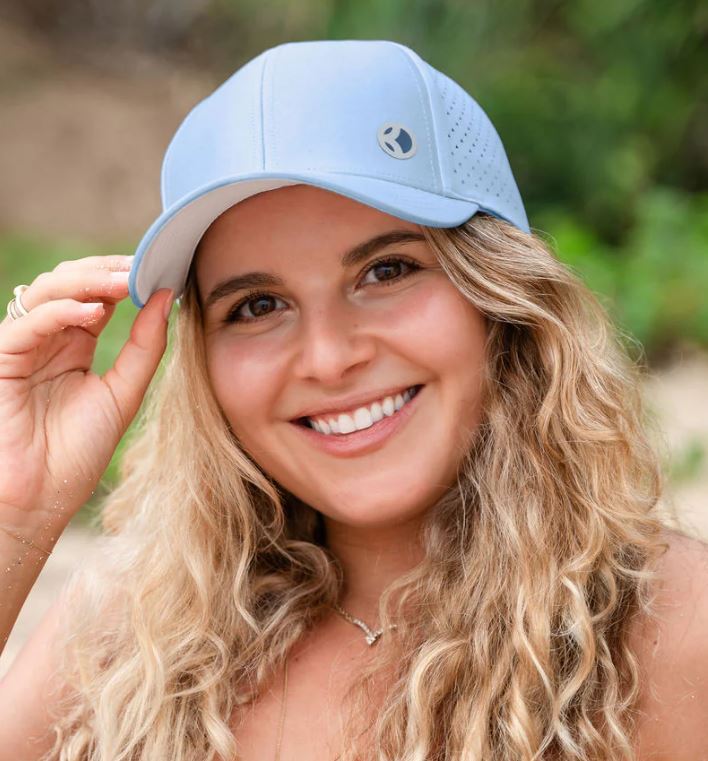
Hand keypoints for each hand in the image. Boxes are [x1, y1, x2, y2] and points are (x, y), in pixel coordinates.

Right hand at [0, 255, 172, 531]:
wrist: (41, 498)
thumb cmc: (79, 451)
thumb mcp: (124, 393)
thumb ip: (145, 347)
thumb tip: (167, 298)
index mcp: (76, 344)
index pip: (98, 295)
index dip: (125, 279)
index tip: (160, 269)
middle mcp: (49, 339)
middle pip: (71, 283)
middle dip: (106, 271)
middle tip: (140, 267)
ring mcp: (24, 346)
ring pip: (47, 293)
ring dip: (86, 282)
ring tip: (122, 283)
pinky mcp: (2, 359)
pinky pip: (28, 323)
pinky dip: (60, 311)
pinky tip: (92, 311)